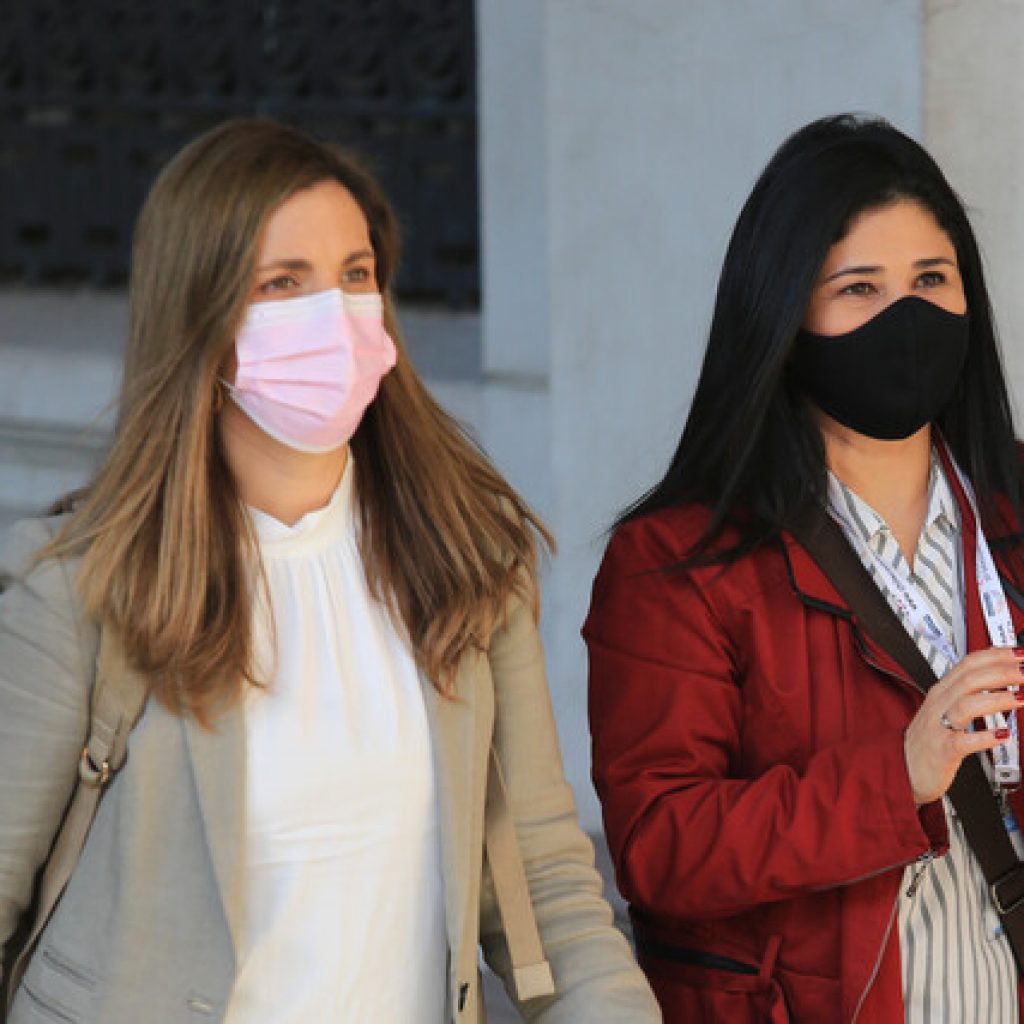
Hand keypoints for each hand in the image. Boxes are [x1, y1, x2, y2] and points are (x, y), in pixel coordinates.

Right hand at [904, 646, 1023, 804]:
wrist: (903, 766)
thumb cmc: (930, 738)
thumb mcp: (944, 707)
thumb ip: (967, 690)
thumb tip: (998, 673)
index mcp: (942, 691)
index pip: (968, 664)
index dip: (995, 656)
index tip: (1019, 653)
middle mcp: (939, 704)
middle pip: (969, 679)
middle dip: (1002, 672)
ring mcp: (939, 726)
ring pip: (966, 705)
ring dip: (996, 699)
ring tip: (1020, 698)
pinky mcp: (942, 750)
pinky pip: (962, 741)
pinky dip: (984, 737)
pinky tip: (1002, 735)